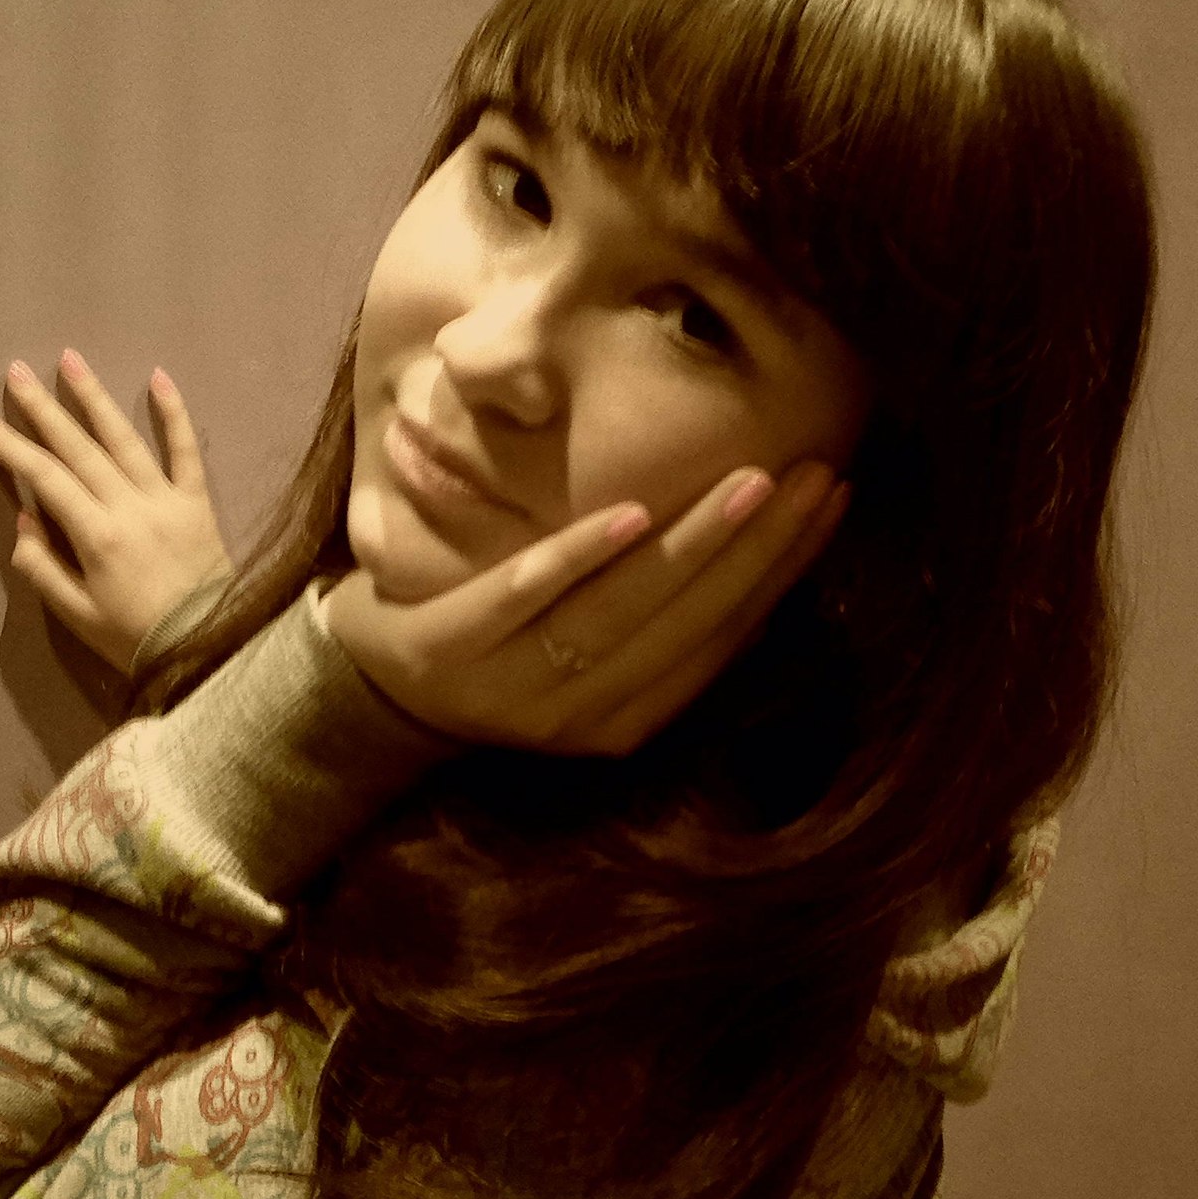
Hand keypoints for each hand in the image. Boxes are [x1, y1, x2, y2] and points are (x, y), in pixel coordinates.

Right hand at [0, 352, 232, 673]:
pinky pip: (187, 451)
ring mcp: (167, 500)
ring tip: (69, 360)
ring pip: (125, 439)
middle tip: (16, 372)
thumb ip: (43, 567)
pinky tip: (158, 377)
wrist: (210, 649)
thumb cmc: (135, 638)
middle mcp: (130, 507)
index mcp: (96, 535)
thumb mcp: (77, 615)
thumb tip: (26, 517)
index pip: (44, 477)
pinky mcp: (198, 502)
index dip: (9, 445)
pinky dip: (174, 414)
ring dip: (94, 397)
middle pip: (78, 448)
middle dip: (43, 408)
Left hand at [325, 460, 849, 756]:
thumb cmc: (496, 649)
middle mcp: (577, 718)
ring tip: (750, 482)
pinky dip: (577, 556)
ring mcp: (509, 689)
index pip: (722, 643)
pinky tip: (628, 511)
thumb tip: (760, 556)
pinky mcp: (444, 652)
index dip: (781, 574)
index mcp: (624, 721)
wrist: (365, 690)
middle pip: (685, 628)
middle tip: (812, 477)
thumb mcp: (582, 651)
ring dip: (690, 546)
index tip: (831, 501)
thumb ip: (656, 622)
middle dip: (758, 551)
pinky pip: (521, 599)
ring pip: (617, 615)